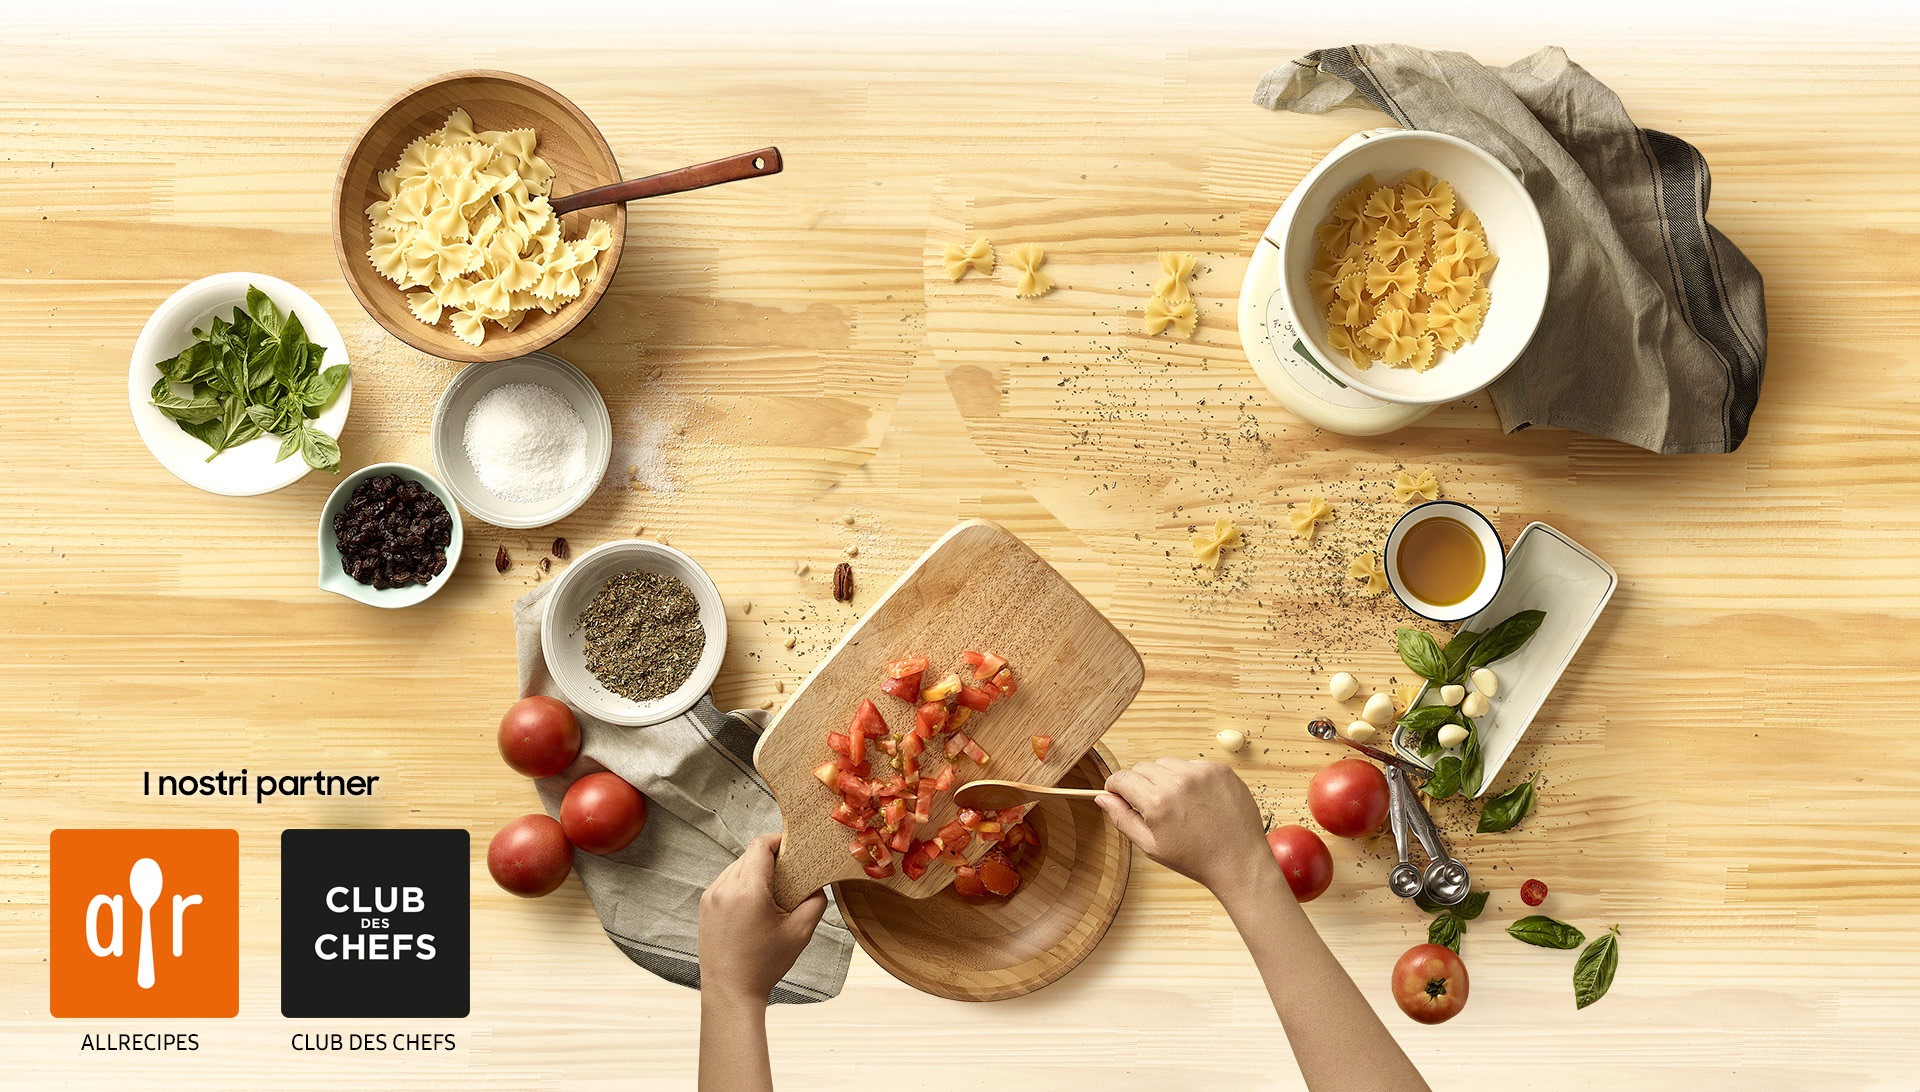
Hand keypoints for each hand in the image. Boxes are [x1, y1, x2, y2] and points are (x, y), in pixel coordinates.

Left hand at [698, 834, 826, 1002]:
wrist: (730, 991)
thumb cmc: (765, 964)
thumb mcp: (800, 932)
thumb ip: (816, 901)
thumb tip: (818, 883)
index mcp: (748, 891)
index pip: (760, 845)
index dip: (779, 840)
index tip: (793, 848)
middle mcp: (724, 888)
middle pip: (749, 854)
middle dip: (770, 857)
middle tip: (789, 871)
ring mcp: (710, 896)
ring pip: (736, 866)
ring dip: (755, 870)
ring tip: (772, 890)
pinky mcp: (705, 906)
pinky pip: (726, 881)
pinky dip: (741, 883)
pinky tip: (754, 902)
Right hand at [1096, 758, 1271, 897]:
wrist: (1239, 861)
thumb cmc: (1195, 859)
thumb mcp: (1150, 846)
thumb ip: (1122, 818)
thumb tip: (1102, 797)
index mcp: (1157, 801)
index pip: (1122, 778)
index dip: (1117, 788)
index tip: (1121, 796)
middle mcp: (1178, 781)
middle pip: (1142, 767)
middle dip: (1141, 784)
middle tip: (1154, 807)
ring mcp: (1201, 772)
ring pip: (1166, 763)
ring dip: (1165, 778)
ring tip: (1179, 804)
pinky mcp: (1220, 769)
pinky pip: (1192, 764)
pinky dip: (1189, 778)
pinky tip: (1198, 801)